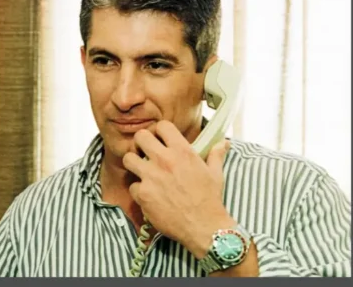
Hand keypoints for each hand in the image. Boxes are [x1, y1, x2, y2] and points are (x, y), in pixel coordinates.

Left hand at [122, 121, 234, 258]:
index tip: (160, 140)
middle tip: (145, 153)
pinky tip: (148, 196)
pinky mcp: (142, 194)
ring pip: (128, 158)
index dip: (159, 132)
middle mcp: (165, 160)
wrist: (204, 226)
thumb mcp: (215, 174)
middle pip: (139, 137)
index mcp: (183, 152)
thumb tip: (224, 142)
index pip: (162, 126)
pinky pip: (132, 185)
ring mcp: (151, 176)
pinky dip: (138, 191)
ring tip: (142, 172)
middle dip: (141, 144)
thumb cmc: (210, 199)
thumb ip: (216, 155)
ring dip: (134, 164)